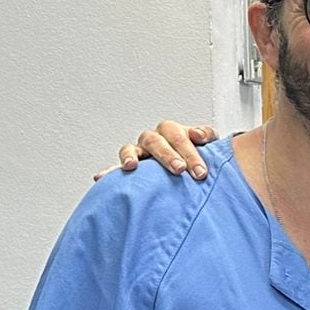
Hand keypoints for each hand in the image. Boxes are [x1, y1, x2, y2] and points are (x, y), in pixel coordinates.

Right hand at [95, 121, 217, 182]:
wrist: (191, 167)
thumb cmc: (198, 155)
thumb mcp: (208, 144)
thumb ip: (206, 136)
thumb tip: (199, 135)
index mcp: (172, 132)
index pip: (178, 137)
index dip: (190, 153)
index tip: (200, 171)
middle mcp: (153, 140)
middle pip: (155, 141)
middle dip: (167, 155)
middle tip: (179, 169)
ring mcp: (139, 152)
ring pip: (130, 148)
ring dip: (130, 156)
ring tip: (132, 166)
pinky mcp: (130, 166)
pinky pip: (116, 167)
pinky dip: (110, 172)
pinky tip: (101, 178)